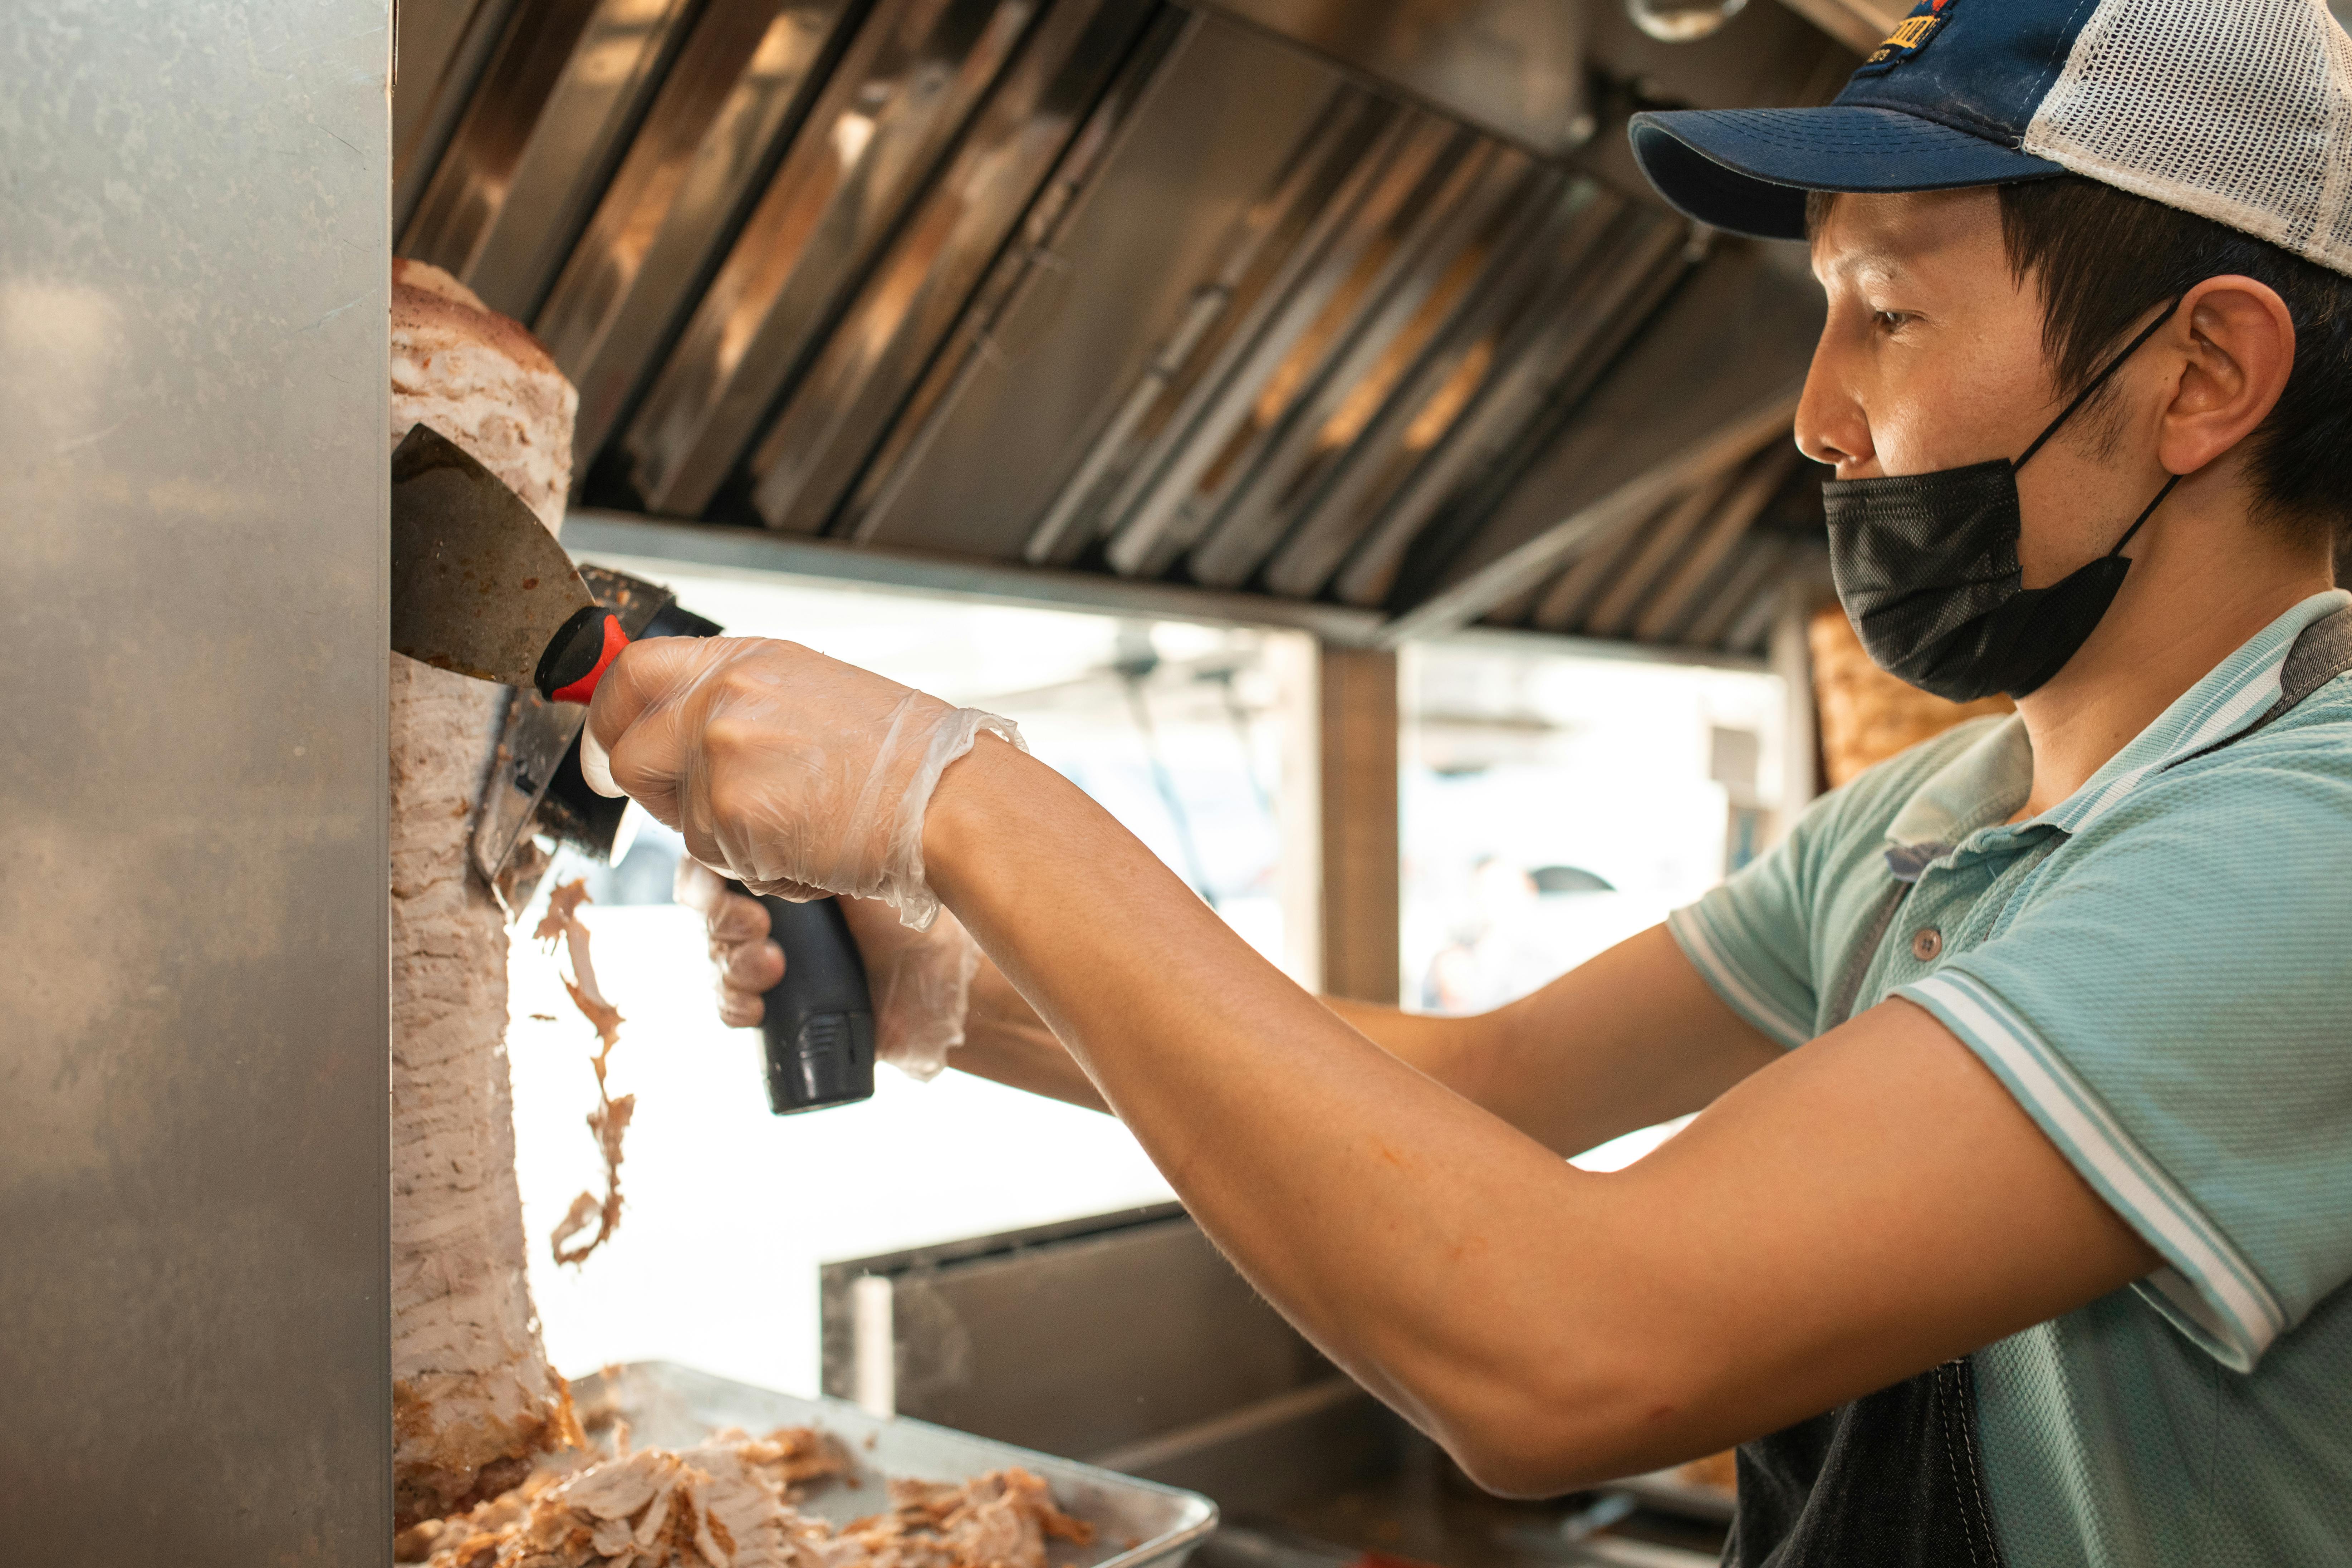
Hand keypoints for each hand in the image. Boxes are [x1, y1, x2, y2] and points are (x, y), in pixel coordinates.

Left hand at [581, 637, 1018, 928]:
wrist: (945, 798)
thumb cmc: (901, 757)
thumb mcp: (811, 693)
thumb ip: (739, 703)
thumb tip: (679, 732)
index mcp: (745, 659)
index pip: (632, 670)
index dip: (607, 715)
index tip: (611, 746)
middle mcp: (722, 696)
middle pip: (629, 752)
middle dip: (653, 794)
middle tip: (701, 814)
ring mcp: (721, 754)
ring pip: (679, 820)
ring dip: (726, 838)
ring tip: (800, 825)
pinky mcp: (730, 813)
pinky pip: (717, 858)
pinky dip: (758, 866)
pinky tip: (811, 848)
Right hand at [674, 858, 981, 1079]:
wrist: (941, 972)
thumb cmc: (909, 898)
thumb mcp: (857, 852)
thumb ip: (805, 837)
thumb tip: (761, 823)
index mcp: (778, 857)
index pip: (712, 859)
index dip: (705, 876)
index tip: (724, 882)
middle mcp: (768, 904)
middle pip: (708, 912)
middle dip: (723, 922)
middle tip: (758, 927)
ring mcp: (769, 953)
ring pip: (715, 958)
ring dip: (731, 966)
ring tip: (772, 967)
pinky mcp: (780, 1001)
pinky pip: (732, 1004)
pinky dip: (735, 1005)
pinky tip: (758, 1006)